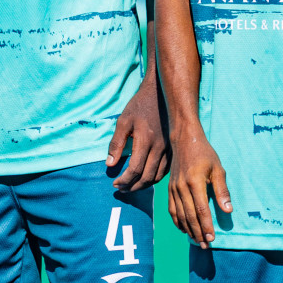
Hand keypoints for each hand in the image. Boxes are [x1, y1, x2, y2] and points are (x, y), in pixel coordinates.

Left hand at [109, 76, 167, 190]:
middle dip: (133, 186)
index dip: (124, 180)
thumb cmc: (140, 106)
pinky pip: (165, 169)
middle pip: (147, 177)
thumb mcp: (123, 121)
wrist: (162, 94)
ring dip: (144, 184)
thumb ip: (116, 144)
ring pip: (158, 175)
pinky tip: (145, 177)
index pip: (135, 169)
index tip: (114, 183)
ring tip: (132, 186)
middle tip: (121, 188)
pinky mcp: (173, 148)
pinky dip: (155, 177)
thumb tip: (109, 164)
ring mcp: (169, 148)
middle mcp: (160, 147)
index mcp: (146, 141)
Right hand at [167, 126, 230, 246]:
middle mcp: (181, 188)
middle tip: (206, 245)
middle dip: (198, 232)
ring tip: (197, 241)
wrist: (184, 141)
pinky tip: (184, 229)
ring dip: (188, 230)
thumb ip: (222, 190)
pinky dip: (177, 222)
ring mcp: (173, 189)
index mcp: (194, 182)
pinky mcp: (169, 190)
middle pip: (189, 216)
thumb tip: (228, 210)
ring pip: (180, 215)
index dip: (206, 226)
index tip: (212, 238)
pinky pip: (172, 210)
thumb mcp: (218, 169)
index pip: (201, 210)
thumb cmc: (205, 154)